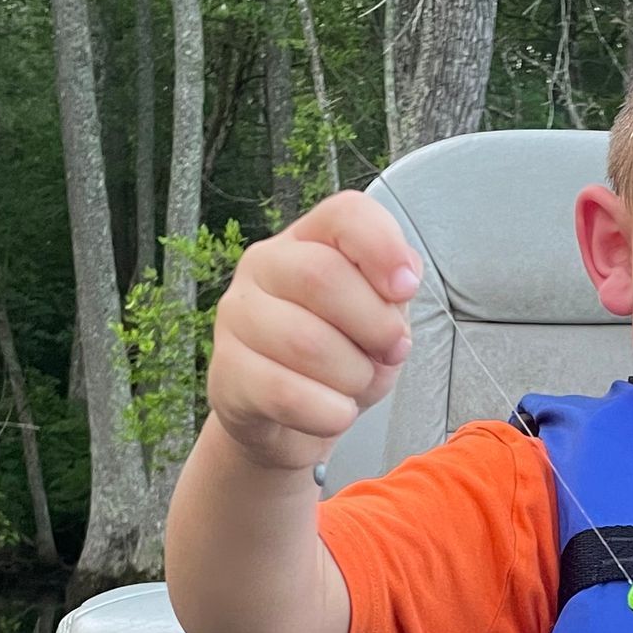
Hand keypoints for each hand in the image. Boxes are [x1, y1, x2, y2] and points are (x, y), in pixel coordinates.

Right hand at [207, 190, 420, 472]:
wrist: (291, 417)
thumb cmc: (341, 355)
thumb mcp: (381, 317)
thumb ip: (394, 292)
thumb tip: (401, 283)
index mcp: (309, 239)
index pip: (344, 214)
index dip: (384, 247)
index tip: (407, 289)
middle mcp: (264, 265)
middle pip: (321, 276)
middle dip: (374, 325)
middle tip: (391, 352)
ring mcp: (237, 317)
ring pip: (304, 342)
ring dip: (353, 375)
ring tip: (357, 384)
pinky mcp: (226, 373)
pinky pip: (284, 394)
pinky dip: (328, 412)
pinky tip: (336, 413)